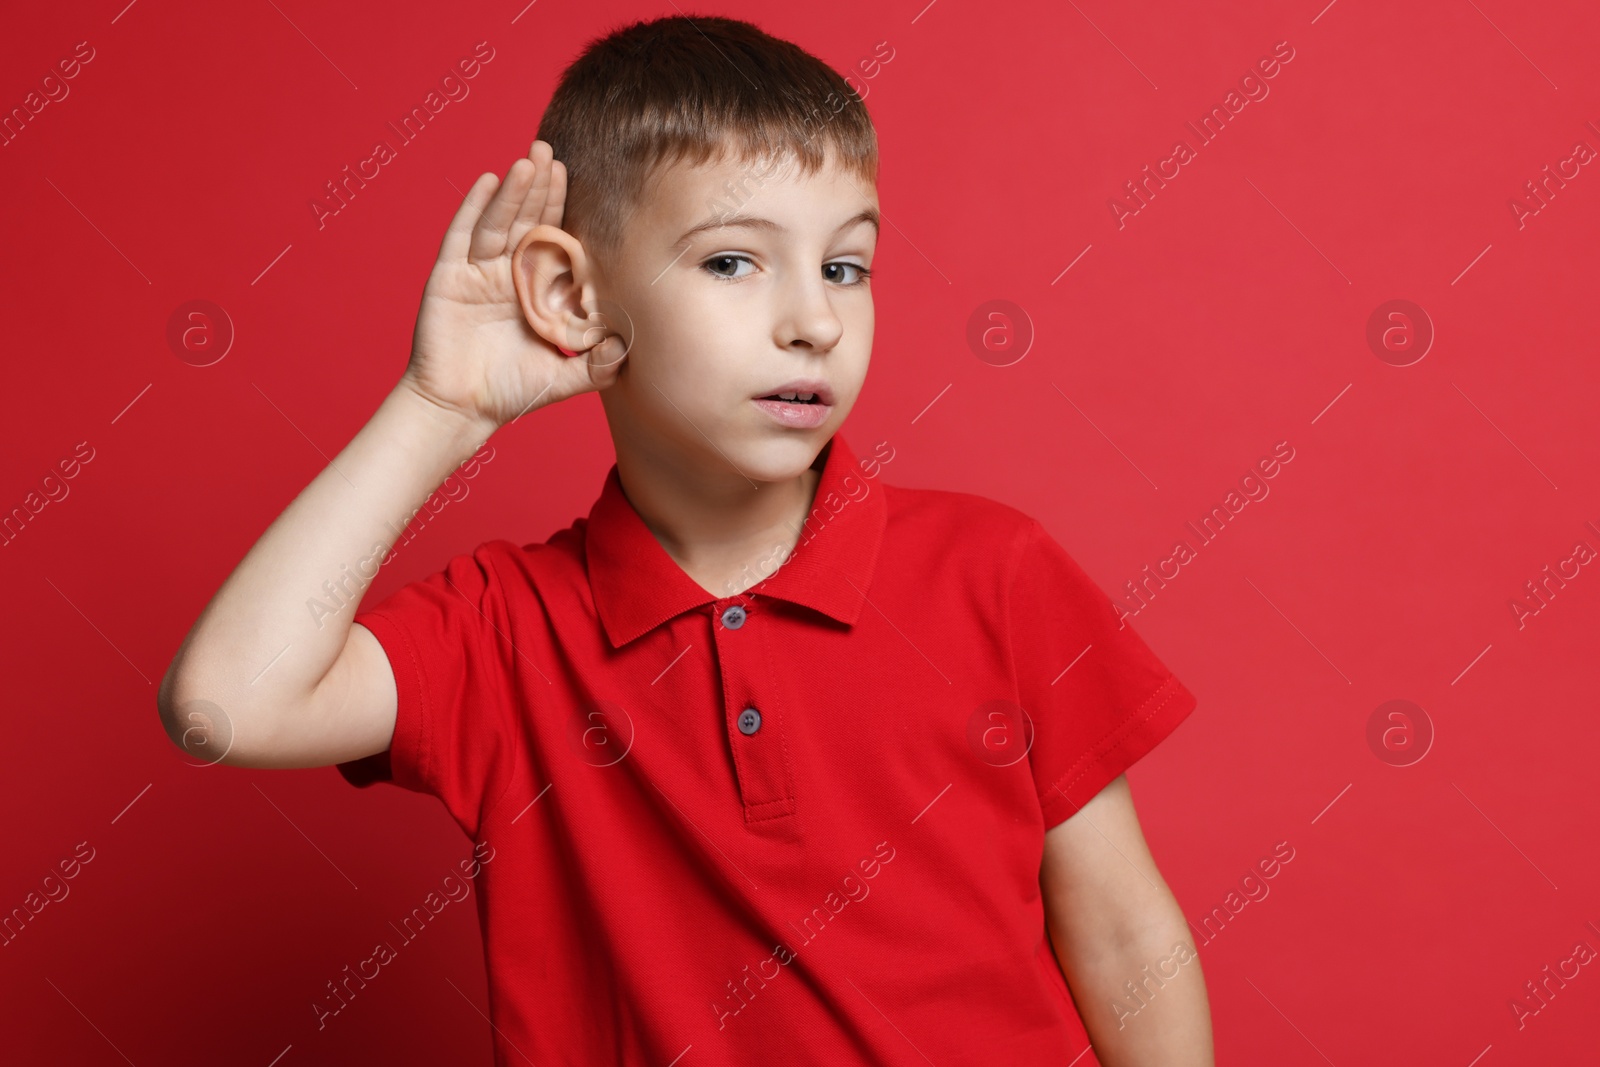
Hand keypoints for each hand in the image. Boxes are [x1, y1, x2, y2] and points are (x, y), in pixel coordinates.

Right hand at [400, 140, 624, 432]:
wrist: (460, 408)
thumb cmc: (511, 393)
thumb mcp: (564, 378)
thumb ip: (599, 366)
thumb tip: (631, 348)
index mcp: (536, 290)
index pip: (553, 240)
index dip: (563, 210)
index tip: (578, 179)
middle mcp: (508, 274)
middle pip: (526, 221)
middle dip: (540, 187)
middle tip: (553, 151)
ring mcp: (477, 272)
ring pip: (499, 222)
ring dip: (514, 191)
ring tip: (529, 160)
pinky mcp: (450, 277)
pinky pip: (462, 236)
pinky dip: (474, 208)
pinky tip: (488, 181)